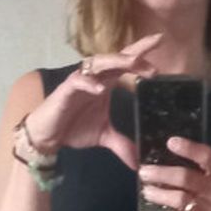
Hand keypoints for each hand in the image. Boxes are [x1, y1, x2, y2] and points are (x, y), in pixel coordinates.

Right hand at [24, 33, 163, 171]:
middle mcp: (95, 77)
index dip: (141, 55)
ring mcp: (81, 82)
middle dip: (135, 52)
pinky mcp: (66, 90)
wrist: (50, 135)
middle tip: (154, 49)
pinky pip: (78, 82)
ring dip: (116, 61)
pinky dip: (89, 84)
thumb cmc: (75, 128)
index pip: (126, 64)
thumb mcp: (104, 137)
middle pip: (117, 58)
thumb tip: (137, 162)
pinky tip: (100, 89)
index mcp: (106, 83)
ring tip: (133, 63)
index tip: (161, 48)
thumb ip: (122, 145)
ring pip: (99, 63)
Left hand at [140, 136, 210, 210]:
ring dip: (160, 195)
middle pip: (185, 177)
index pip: (205, 155)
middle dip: (160, 173)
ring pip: (180, 200)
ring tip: (147, 192)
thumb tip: (165, 160)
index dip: (188, 148)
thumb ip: (198, 172)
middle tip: (143, 172)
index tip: (170, 142)